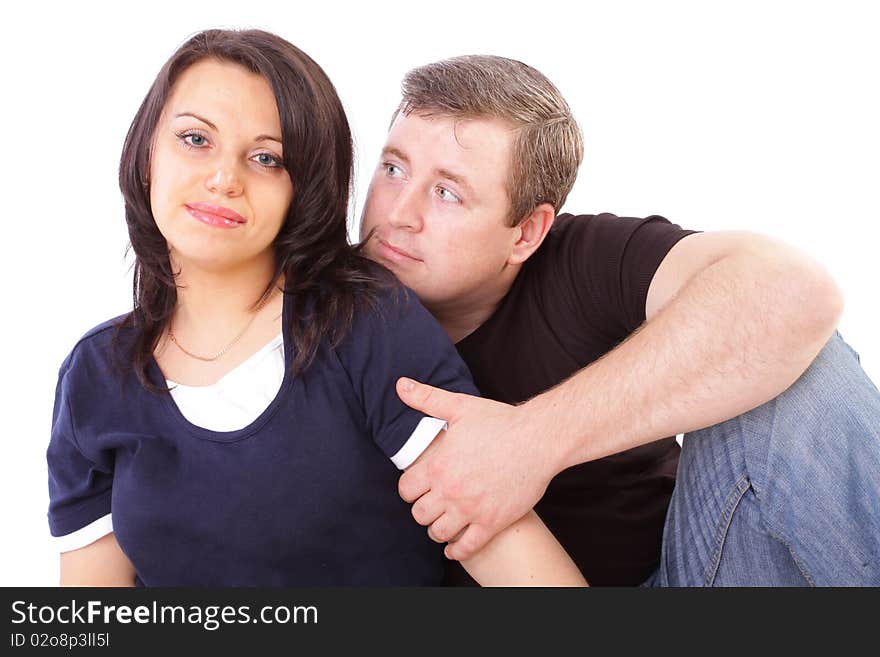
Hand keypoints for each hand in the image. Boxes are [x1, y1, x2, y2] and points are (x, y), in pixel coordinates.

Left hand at [396, 377, 557, 560]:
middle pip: (418, 514)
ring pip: (438, 532)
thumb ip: (426, 398)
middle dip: (423, 509)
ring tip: (443, 521)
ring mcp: (471, 509)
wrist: (539, 439)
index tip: (418, 487)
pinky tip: (455, 546)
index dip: (410, 489)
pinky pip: (466, 547)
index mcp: (438, 465)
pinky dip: (457, 550)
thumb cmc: (501, 421)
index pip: (405, 490)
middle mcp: (450, 491)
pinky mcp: (492, 522)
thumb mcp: (460, 406)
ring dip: (437, 529)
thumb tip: (400, 385)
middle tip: (432, 504)